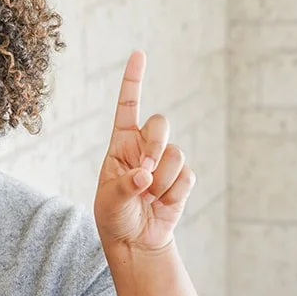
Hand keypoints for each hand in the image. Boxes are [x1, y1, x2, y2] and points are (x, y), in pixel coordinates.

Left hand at [94, 51, 194, 253]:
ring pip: (176, 153)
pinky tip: (162, 204)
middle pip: (161, 123)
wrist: (135, 240)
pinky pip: (186, 176)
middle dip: (155, 145)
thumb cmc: (115, 216)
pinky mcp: (182, 179)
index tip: (139, 54)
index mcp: (121, 143)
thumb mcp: (110, 201)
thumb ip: (126, 186)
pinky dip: (173, 193)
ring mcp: (165, 162)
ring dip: (162, 179)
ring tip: (149, 197)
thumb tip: (145, 175)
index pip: (128, 105)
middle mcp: (145, 147)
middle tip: (145, 171)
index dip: (133, 80)